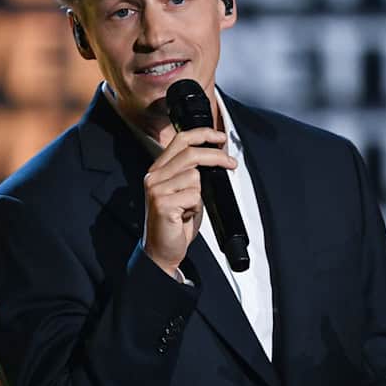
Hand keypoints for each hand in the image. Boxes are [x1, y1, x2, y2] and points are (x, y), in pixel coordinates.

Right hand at [143, 127, 235, 275]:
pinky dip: (196, 207)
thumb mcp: (184, 192)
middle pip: (191, 154)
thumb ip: (191, 172)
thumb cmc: (175, 223)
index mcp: (158, 170)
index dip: (203, 134)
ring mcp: (156, 189)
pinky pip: (194, 196)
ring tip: (190, 207)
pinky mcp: (162, 203)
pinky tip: (186, 215)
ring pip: (195, 176)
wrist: (162, 250)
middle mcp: (154, 176)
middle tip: (231, 163)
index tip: (220, 138)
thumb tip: (215, 157)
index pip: (180, 140)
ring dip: (200, 194)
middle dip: (216, 156)